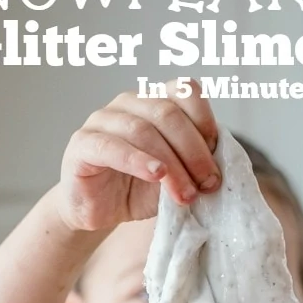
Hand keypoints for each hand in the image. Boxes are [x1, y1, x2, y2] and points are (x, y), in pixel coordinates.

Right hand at [57, 79, 221, 231]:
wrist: (98, 211)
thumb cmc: (137, 189)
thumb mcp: (175, 177)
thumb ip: (194, 165)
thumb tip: (220, 167)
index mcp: (154, 102)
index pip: (185, 91)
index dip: (205, 121)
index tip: (216, 156)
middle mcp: (129, 104)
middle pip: (167, 113)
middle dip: (194, 152)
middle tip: (207, 184)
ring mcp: (102, 120)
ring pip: (143, 130)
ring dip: (172, 166)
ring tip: (185, 194)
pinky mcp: (82, 143)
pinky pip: (112, 146)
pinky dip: (137, 160)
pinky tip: (155, 175)